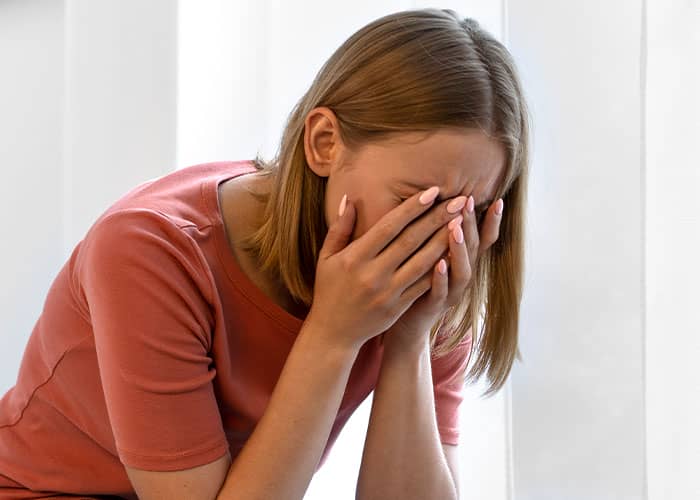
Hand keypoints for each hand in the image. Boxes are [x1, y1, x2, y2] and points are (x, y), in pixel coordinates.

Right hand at [305, 187, 466, 352]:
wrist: (333, 333)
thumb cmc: (329, 290)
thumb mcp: (326, 258)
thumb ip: (339, 228)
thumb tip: (350, 198)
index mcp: (355, 257)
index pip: (389, 227)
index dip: (412, 208)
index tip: (432, 192)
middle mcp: (373, 273)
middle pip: (411, 240)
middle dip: (437, 218)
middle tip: (459, 200)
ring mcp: (388, 292)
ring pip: (422, 262)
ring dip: (445, 240)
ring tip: (462, 222)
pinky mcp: (398, 307)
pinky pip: (423, 284)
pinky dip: (440, 268)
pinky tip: (455, 253)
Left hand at [383, 195, 504, 353]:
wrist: (406, 323)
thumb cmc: (416, 280)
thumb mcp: (431, 254)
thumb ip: (438, 232)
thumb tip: (440, 198)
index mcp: (463, 262)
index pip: (483, 239)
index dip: (492, 222)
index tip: (498, 200)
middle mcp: (463, 277)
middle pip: (473, 249)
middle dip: (471, 225)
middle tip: (467, 201)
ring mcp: (451, 293)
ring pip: (463, 272)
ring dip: (459, 249)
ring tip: (455, 228)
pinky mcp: (433, 307)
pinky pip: (441, 292)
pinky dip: (441, 278)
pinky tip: (438, 263)